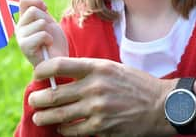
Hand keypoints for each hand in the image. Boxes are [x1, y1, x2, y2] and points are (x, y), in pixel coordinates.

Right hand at [16, 0, 67, 66]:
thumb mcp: (47, 20)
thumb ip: (38, 7)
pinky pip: (41, 34)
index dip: (36, 0)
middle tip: (48, 30)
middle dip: (46, 19)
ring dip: (49, 30)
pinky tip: (47, 46)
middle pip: (33, 11)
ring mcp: (21, 38)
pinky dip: (49, 39)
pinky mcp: (25, 48)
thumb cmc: (53, 41)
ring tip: (47, 40)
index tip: (44, 7)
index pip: (24, 0)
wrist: (59, 60)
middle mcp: (18, 28)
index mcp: (23, 19)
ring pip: (39, 22)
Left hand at [28, 57, 176, 136]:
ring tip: (39, 116)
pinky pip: (72, 131)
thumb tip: (63, 76)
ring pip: (58, 115)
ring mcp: (97, 109)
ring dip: (44, 116)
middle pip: (54, 94)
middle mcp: (95, 87)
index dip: (42, 70)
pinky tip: (61, 128)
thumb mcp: (114, 69)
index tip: (38, 74)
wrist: (161, 105)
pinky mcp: (100, 128)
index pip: (60, 65)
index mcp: (99, 68)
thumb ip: (90, 71)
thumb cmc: (137, 85)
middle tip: (34, 100)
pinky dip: (63, 130)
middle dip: (38, 99)